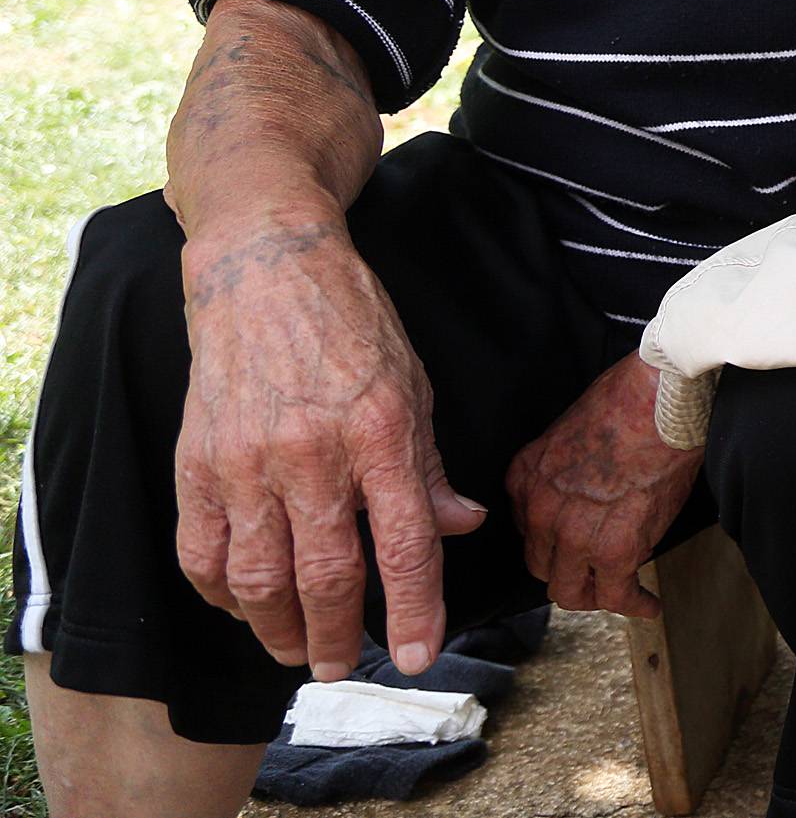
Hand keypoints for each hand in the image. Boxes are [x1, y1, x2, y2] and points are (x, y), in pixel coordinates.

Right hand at [175, 217, 485, 683]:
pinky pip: (203, 554)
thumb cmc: (350, 320)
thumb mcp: (413, 380)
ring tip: (298, 648)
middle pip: (327, 576)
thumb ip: (429, 465)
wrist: (267, 266)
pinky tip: (246, 604)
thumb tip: (461, 526)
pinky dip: (224, 595)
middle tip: (346, 665)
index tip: (420, 654)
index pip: (404, 542)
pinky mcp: (197, 461)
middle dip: (339, 637)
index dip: (415, 609)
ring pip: (259, 580)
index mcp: (380, 428)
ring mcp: (247, 459)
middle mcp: (313, 451)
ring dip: (279, 630)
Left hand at [506, 354, 701, 619]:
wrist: (659, 398)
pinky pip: (616, 596)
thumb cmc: (626, 399)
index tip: (572, 547)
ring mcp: (574, 535)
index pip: (528, 532)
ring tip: (619, 592)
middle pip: (544, 568)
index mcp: (526, 478)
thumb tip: (584, 492)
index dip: (553, 543)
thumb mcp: (569, 427)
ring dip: (596, 595)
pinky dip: (634, 605)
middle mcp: (541, 512)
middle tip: (595, 574)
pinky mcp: (614, 551)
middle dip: (570, 573)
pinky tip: (648, 604)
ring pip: (572, 592)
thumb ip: (562, 469)